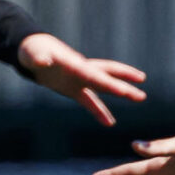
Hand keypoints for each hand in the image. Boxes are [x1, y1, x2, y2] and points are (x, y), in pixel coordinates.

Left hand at [16, 32, 144, 125]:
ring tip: (140, 98)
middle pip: (108, 76)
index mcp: (75, 64)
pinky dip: (100, 111)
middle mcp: (82, 70)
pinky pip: (90, 101)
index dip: (110, 83)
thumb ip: (39, 58)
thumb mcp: (32, 54)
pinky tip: (110, 123)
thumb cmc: (32, 51)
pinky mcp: (74, 88)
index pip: (96, 75)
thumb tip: (43, 61)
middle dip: (125, 83)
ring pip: (105, 86)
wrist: (31, 51)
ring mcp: (80, 79)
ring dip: (121, 92)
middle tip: (143, 91)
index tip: (126, 91)